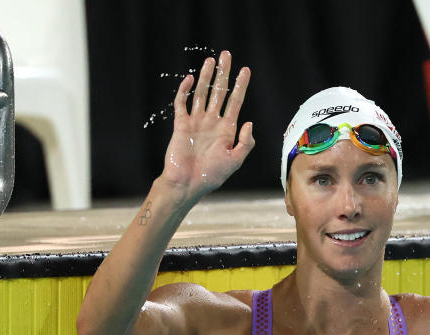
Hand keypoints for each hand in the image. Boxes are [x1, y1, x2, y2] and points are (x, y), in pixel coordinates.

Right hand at [160, 51, 254, 202]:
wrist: (187, 183)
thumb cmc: (212, 175)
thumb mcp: (235, 160)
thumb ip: (245, 143)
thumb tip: (249, 122)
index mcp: (227, 129)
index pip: (235, 102)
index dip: (241, 86)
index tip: (246, 70)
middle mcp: (212, 122)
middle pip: (219, 92)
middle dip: (224, 74)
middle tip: (226, 55)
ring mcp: (196, 122)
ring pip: (202, 93)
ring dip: (206, 77)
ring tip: (210, 61)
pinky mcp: (181, 124)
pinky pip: (182, 104)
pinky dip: (185, 91)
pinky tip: (190, 79)